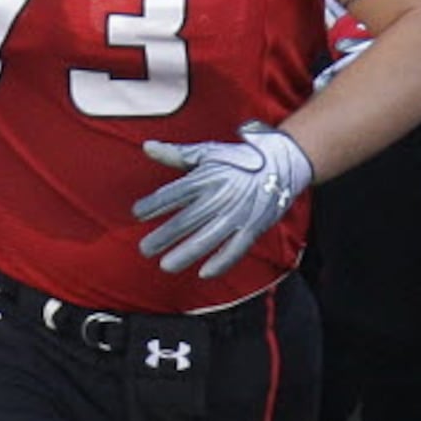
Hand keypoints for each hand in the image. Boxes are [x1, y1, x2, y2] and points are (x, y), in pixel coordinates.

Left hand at [134, 126, 313, 278]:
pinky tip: (203, 273)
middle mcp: (221, 196)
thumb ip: (175, 154)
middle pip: (188, 219)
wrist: (283, 161)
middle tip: (144, 249)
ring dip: (186, 253)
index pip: (175, 193)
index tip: (137, 213)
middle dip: (164, 236)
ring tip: (165, 266)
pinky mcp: (255, 226)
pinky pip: (237, 248)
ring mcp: (239, 213)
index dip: (154, 204)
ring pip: (209, 238)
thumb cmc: (238, 159)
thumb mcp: (207, 152)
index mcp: (207, 177)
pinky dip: (222, 261)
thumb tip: (146, 147)